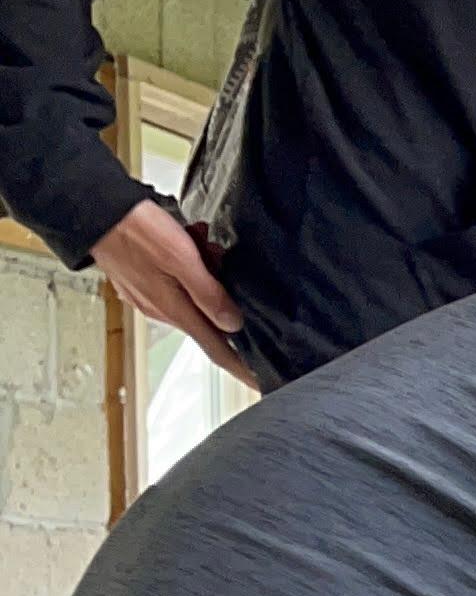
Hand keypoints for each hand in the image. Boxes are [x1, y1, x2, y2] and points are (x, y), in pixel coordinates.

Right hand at [93, 201, 257, 388]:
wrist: (95, 212)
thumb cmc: (136, 231)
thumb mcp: (182, 259)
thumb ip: (209, 294)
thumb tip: (232, 324)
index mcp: (174, 310)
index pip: (217, 350)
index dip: (241, 367)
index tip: (261, 383)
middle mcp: (162, 310)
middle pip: (209, 318)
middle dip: (224, 297)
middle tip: (219, 259)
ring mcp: (151, 298)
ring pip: (195, 296)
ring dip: (206, 274)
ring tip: (200, 243)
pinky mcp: (144, 283)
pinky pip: (178, 283)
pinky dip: (190, 267)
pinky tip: (188, 241)